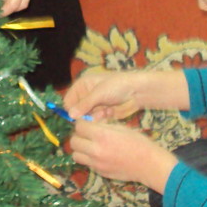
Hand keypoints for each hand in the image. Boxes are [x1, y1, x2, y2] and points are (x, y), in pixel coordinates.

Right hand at [63, 68, 188, 120]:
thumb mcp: (99, 93)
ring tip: (106, 111)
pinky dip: (102, 119)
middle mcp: (86, 95)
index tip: (78, 117)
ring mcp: (95, 105)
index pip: (68, 101)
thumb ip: (84, 105)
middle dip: (86, 115)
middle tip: (97, 112)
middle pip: (77, 111)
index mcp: (82, 86)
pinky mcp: (103, 113)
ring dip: (95, 117)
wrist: (138, 91)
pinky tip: (110, 113)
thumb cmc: (117, 86)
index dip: (72, 110)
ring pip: (87, 118)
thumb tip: (70, 115)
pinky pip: (96, 121)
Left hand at [68, 119, 177, 190]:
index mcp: (102, 136)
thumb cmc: (138, 143)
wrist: (149, 164)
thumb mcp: (121, 127)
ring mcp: (96, 163)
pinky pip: (87, 164)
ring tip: (90, 146)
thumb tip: (92, 122)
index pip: (79, 126)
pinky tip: (100, 156)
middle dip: (79, 136)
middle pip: (74, 141)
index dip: (82, 123)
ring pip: (76, 155)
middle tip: (87, 135)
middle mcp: (96, 150)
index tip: (87, 124)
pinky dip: (89, 159)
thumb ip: (103, 125)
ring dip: (80, 149)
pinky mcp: (99, 172)